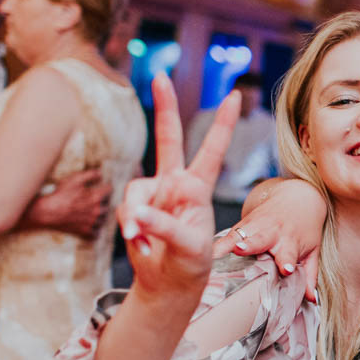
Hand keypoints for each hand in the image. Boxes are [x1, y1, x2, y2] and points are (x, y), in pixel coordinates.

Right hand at [25, 169, 111, 237]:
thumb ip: (90, 175)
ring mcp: (92, 222)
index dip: (105, 187)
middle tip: (95, 201)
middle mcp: (97, 210)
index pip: (109, 190)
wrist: (48, 212)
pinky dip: (94, 231)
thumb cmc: (60, 194)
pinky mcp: (85, 231)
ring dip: (100, 217)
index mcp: (96, 197)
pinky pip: (96, 233)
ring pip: (103, 220)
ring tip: (93, 213)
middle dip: (103, 203)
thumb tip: (100, 174)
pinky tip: (90, 226)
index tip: (102, 188)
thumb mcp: (74, 179)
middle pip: (107, 206)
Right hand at [119, 75, 239, 303]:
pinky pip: (126, 208)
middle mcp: (177, 184)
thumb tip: (137, 215)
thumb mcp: (188, 247)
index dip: (222, 123)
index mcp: (199, 189)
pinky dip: (130, 227)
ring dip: (137, 217)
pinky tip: (140, 242)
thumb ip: (164, 226)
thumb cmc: (190, 265)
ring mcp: (154, 194)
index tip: (234, 96)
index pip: (212, 150)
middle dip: (164, 106)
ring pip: (136, 189)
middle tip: (159, 76)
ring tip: (144, 240)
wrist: (168, 283)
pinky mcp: (135, 207)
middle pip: (169, 138)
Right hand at [211, 177, 325, 298]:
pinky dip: (215, 244)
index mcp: (290, 242)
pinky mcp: (241, 224)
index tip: (286, 269)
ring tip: (212, 254)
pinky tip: (201, 253)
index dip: (287, 261)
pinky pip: (225, 235)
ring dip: (225, 244)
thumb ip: (310, 275)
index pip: (289, 253)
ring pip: (237, 235)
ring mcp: (254, 227)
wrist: (297, 198)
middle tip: (240, 250)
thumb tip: (312, 299)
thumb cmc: (304, 229)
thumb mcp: (312, 250)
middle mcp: (272, 233)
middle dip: (250, 245)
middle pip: (259, 240)